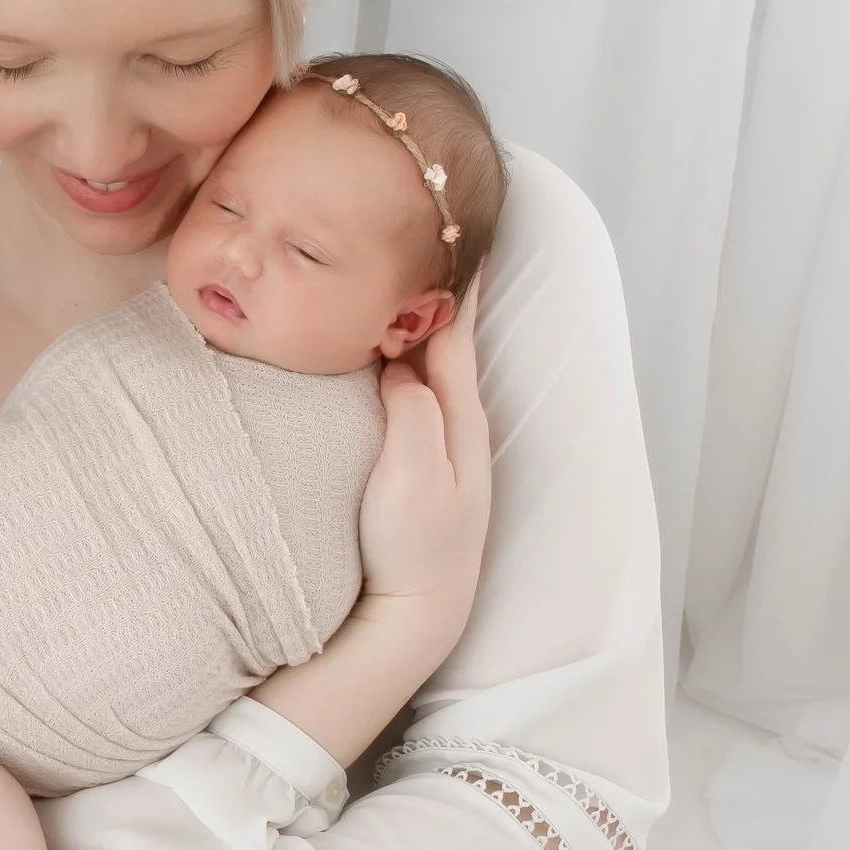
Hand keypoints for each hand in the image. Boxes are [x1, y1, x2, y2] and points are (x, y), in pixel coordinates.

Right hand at [357, 284, 491, 641]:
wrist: (418, 611)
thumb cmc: (414, 545)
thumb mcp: (413, 472)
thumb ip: (413, 410)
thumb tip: (400, 365)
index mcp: (460, 420)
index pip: (457, 336)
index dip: (455, 288)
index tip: (456, 239)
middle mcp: (459, 429)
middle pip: (449, 347)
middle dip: (440, 298)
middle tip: (428, 249)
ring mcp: (443, 451)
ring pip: (433, 373)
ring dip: (423, 332)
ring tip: (407, 293)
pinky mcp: (422, 469)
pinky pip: (417, 398)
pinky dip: (408, 369)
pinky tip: (389, 366)